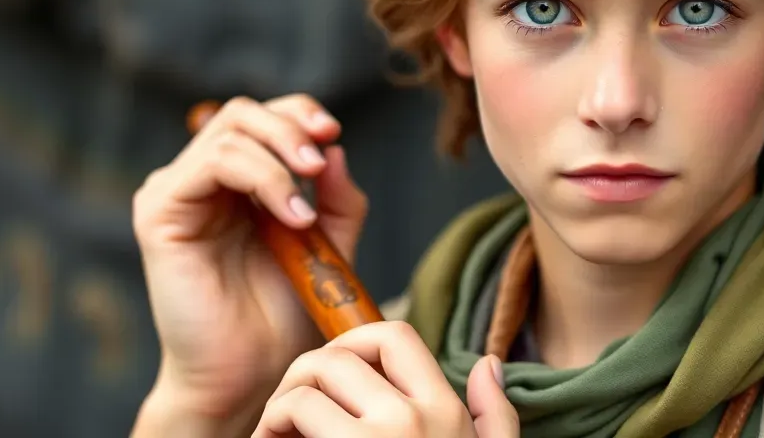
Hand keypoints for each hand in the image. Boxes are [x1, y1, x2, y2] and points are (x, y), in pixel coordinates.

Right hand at [130, 95, 369, 431]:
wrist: (252, 371)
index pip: (264, 118)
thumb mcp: (328, 247)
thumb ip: (337, 199)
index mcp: (239, 182)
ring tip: (304, 213)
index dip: (299, 113)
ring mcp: (177, 193)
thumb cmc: (285, 317)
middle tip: (318, 160)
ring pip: (229, 134)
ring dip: (278, 161)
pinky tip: (289, 216)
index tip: (332, 133)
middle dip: (289, 126)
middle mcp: (202, 180)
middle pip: (243, 113)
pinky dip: (259, 177)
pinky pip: (210, 164)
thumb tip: (335, 148)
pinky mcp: (159, 212)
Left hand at [253, 321, 519, 437]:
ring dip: (279, 407)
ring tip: (274, 434)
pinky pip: (286, 420)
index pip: (393, 335)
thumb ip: (495, 415)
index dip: (353, 343)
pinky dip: (268, 431)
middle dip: (305, 375)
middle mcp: (411, 421)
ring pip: (305, 387)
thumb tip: (489, 364)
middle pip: (337, 356)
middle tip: (288, 409)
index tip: (334, 377)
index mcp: (444, 412)